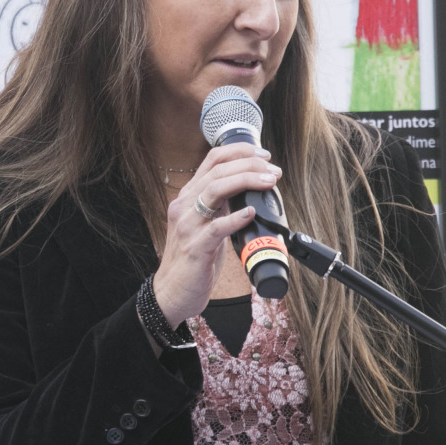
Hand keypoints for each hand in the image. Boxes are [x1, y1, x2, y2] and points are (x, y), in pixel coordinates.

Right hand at [151, 143, 280, 328]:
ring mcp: (187, 225)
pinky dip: (236, 217)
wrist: (172, 292)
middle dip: (249, 164)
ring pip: (215, 190)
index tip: (263, 155)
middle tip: (273, 170)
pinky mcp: (194, 247)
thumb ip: (220, 207)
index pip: (212, 160)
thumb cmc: (192, 260)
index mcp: (188, 197)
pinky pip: (216, 227)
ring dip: (246, 181)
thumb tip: (248, 191)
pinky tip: (251, 213)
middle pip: (217, 170)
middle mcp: (184, 205)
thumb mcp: (204, 225)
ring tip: (268, 182)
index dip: (239, 152)